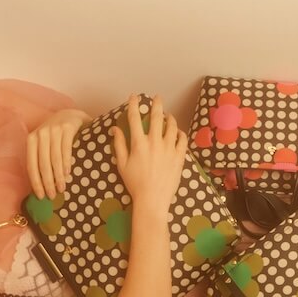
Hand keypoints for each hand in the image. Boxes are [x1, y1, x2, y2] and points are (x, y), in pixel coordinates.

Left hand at [27, 108, 91, 199]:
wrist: (71, 115)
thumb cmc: (56, 135)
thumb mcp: (44, 144)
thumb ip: (41, 159)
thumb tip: (42, 186)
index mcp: (31, 140)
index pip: (31, 165)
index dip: (36, 182)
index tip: (40, 196)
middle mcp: (41, 134)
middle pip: (43, 164)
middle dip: (47, 182)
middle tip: (52, 195)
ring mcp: (54, 130)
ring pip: (54, 159)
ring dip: (58, 176)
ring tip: (62, 188)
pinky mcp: (68, 128)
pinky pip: (66, 150)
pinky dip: (66, 163)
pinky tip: (68, 173)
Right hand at [112, 94, 187, 215]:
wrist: (153, 199)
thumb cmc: (135, 183)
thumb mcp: (122, 164)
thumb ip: (119, 144)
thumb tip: (115, 129)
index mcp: (139, 143)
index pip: (135, 118)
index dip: (134, 105)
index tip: (134, 97)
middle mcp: (155, 142)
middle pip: (156, 117)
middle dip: (156, 104)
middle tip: (157, 98)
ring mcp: (169, 148)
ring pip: (172, 126)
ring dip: (169, 118)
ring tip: (168, 115)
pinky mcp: (179, 156)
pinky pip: (182, 139)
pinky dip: (180, 133)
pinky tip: (178, 132)